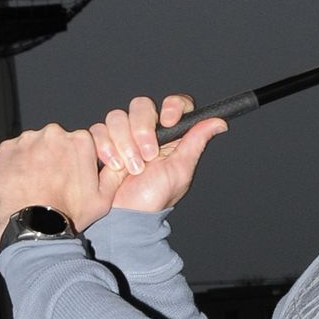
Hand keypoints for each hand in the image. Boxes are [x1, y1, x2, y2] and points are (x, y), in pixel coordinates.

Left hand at [0, 123, 117, 244]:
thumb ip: (115, 175)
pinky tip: (20, 185)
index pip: (80, 143)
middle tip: (53, 183)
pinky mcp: (5, 150)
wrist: (32, 227)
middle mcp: (53, 134)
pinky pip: (12, 154)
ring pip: (33, 147)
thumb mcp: (103, 199)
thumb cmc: (67, 214)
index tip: (72, 176)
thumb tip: (123, 163)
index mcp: (80, 141)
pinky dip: (15, 166)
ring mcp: (26, 140)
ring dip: (34, 161)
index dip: (77, 161)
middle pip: (56, 142)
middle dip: (55, 158)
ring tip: (35, 186)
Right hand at [89, 94, 227, 213]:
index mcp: (171, 134)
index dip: (172, 106)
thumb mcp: (180, 169)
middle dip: (142, 130)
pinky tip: (114, 166)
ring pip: (118, 116)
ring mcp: (124, 135)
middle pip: (142, 105)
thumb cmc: (155, 197)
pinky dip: (105, 147)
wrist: (127, 214)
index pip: (175, 104)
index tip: (168, 121)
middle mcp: (147, 130)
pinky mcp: (104, 142)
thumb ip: (196, 141)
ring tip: (131, 168)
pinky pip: (99, 130)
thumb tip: (220, 122)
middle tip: (147, 156)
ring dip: (124, 143)